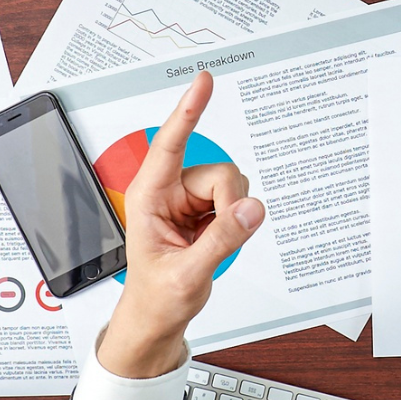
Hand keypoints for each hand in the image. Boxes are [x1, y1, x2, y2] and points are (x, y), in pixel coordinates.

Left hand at [98, 71, 265, 378]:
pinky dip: (237, 221)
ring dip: (233, 215)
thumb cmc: (157, 297)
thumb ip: (223, 240)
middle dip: (230, 204)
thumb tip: (251, 209)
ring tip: (211, 244)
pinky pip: (237, 202)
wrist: (158, 318)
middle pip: (219, 173)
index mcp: (149, 196)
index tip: (204, 81)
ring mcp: (188, 201)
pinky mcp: (205, 211)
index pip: (170, 143)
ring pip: (233, 186)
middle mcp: (168, 192)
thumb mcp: (188, 273)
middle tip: (221, 238)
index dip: (189, 110)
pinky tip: (218, 240)